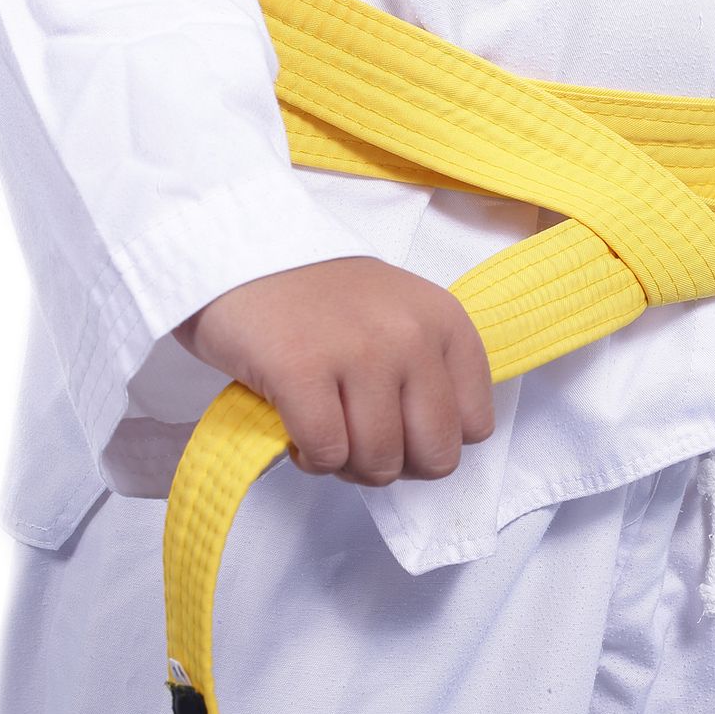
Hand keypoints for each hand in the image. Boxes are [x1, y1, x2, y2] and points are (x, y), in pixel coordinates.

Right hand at [174, 257, 493, 484]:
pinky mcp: (302, 370)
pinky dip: (311, 458)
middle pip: (435, 456)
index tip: (397, 429)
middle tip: (357, 443)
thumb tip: (428, 448)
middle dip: (395, 464)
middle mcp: (412, 336)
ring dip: (347, 465)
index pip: (475, 426)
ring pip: (380, 461)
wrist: (239, 248)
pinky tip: (296, 432)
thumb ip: (427, 370)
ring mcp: (360, 353)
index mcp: (446, 323)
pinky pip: (327, 453)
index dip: (431, 442)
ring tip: (324, 433)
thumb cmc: (318, 294)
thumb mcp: (400, 314)